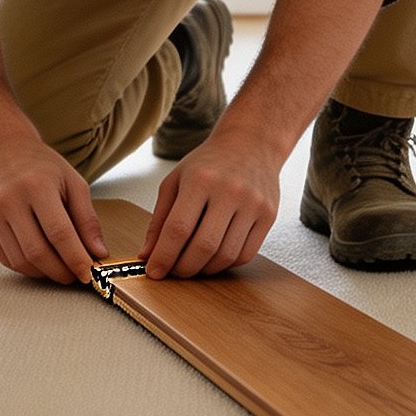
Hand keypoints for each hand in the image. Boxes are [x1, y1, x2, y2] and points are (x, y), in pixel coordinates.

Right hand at [0, 140, 107, 283]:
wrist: (0, 149)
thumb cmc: (40, 165)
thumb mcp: (72, 182)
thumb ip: (87, 218)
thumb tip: (97, 252)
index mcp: (36, 186)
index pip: (59, 233)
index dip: (76, 259)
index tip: (89, 274)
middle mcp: (9, 200)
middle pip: (37, 252)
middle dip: (61, 271)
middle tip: (75, 275)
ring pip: (21, 261)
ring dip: (44, 272)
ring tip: (60, 268)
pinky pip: (6, 258)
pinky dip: (27, 267)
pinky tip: (40, 261)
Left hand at [141, 135, 279, 278]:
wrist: (251, 144)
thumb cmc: (209, 162)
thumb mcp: (175, 181)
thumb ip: (159, 219)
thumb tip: (148, 254)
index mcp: (201, 180)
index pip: (178, 229)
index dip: (164, 256)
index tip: (154, 271)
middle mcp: (230, 191)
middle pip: (204, 246)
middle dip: (183, 268)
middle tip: (173, 272)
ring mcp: (253, 205)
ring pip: (226, 255)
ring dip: (204, 269)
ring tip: (192, 265)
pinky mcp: (268, 216)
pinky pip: (245, 254)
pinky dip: (225, 264)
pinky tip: (214, 257)